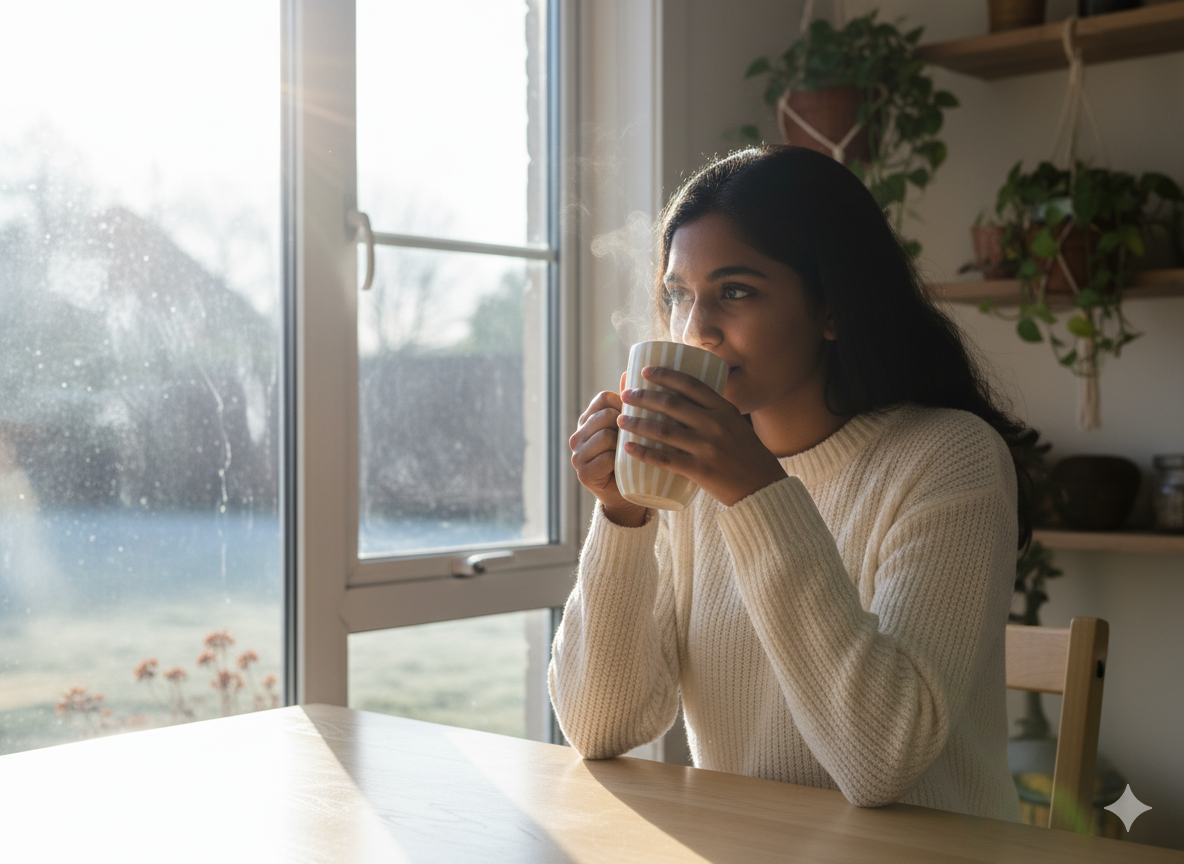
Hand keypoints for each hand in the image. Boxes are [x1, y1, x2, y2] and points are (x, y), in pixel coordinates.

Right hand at [569, 374, 647, 526]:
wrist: (628, 497)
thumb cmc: (633, 458)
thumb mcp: (632, 429)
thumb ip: (629, 404)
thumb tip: (628, 372)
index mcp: (588, 419)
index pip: (604, 397)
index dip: (624, 404)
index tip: (638, 416)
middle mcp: (578, 435)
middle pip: (605, 415)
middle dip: (625, 425)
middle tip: (638, 438)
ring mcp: (577, 454)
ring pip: (605, 435)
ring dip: (623, 444)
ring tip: (632, 452)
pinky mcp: (583, 473)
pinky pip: (605, 457)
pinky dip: (619, 461)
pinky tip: (625, 466)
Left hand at [618, 366, 786, 506]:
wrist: (763, 487)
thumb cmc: (747, 455)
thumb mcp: (736, 425)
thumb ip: (714, 414)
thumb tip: (684, 402)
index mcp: (724, 409)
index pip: (690, 384)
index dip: (665, 375)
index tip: (645, 371)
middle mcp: (715, 424)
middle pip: (671, 404)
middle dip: (643, 397)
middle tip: (625, 395)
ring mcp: (707, 447)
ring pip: (664, 431)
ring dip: (638, 423)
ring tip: (620, 419)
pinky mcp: (700, 470)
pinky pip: (665, 459)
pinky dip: (643, 452)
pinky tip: (628, 447)